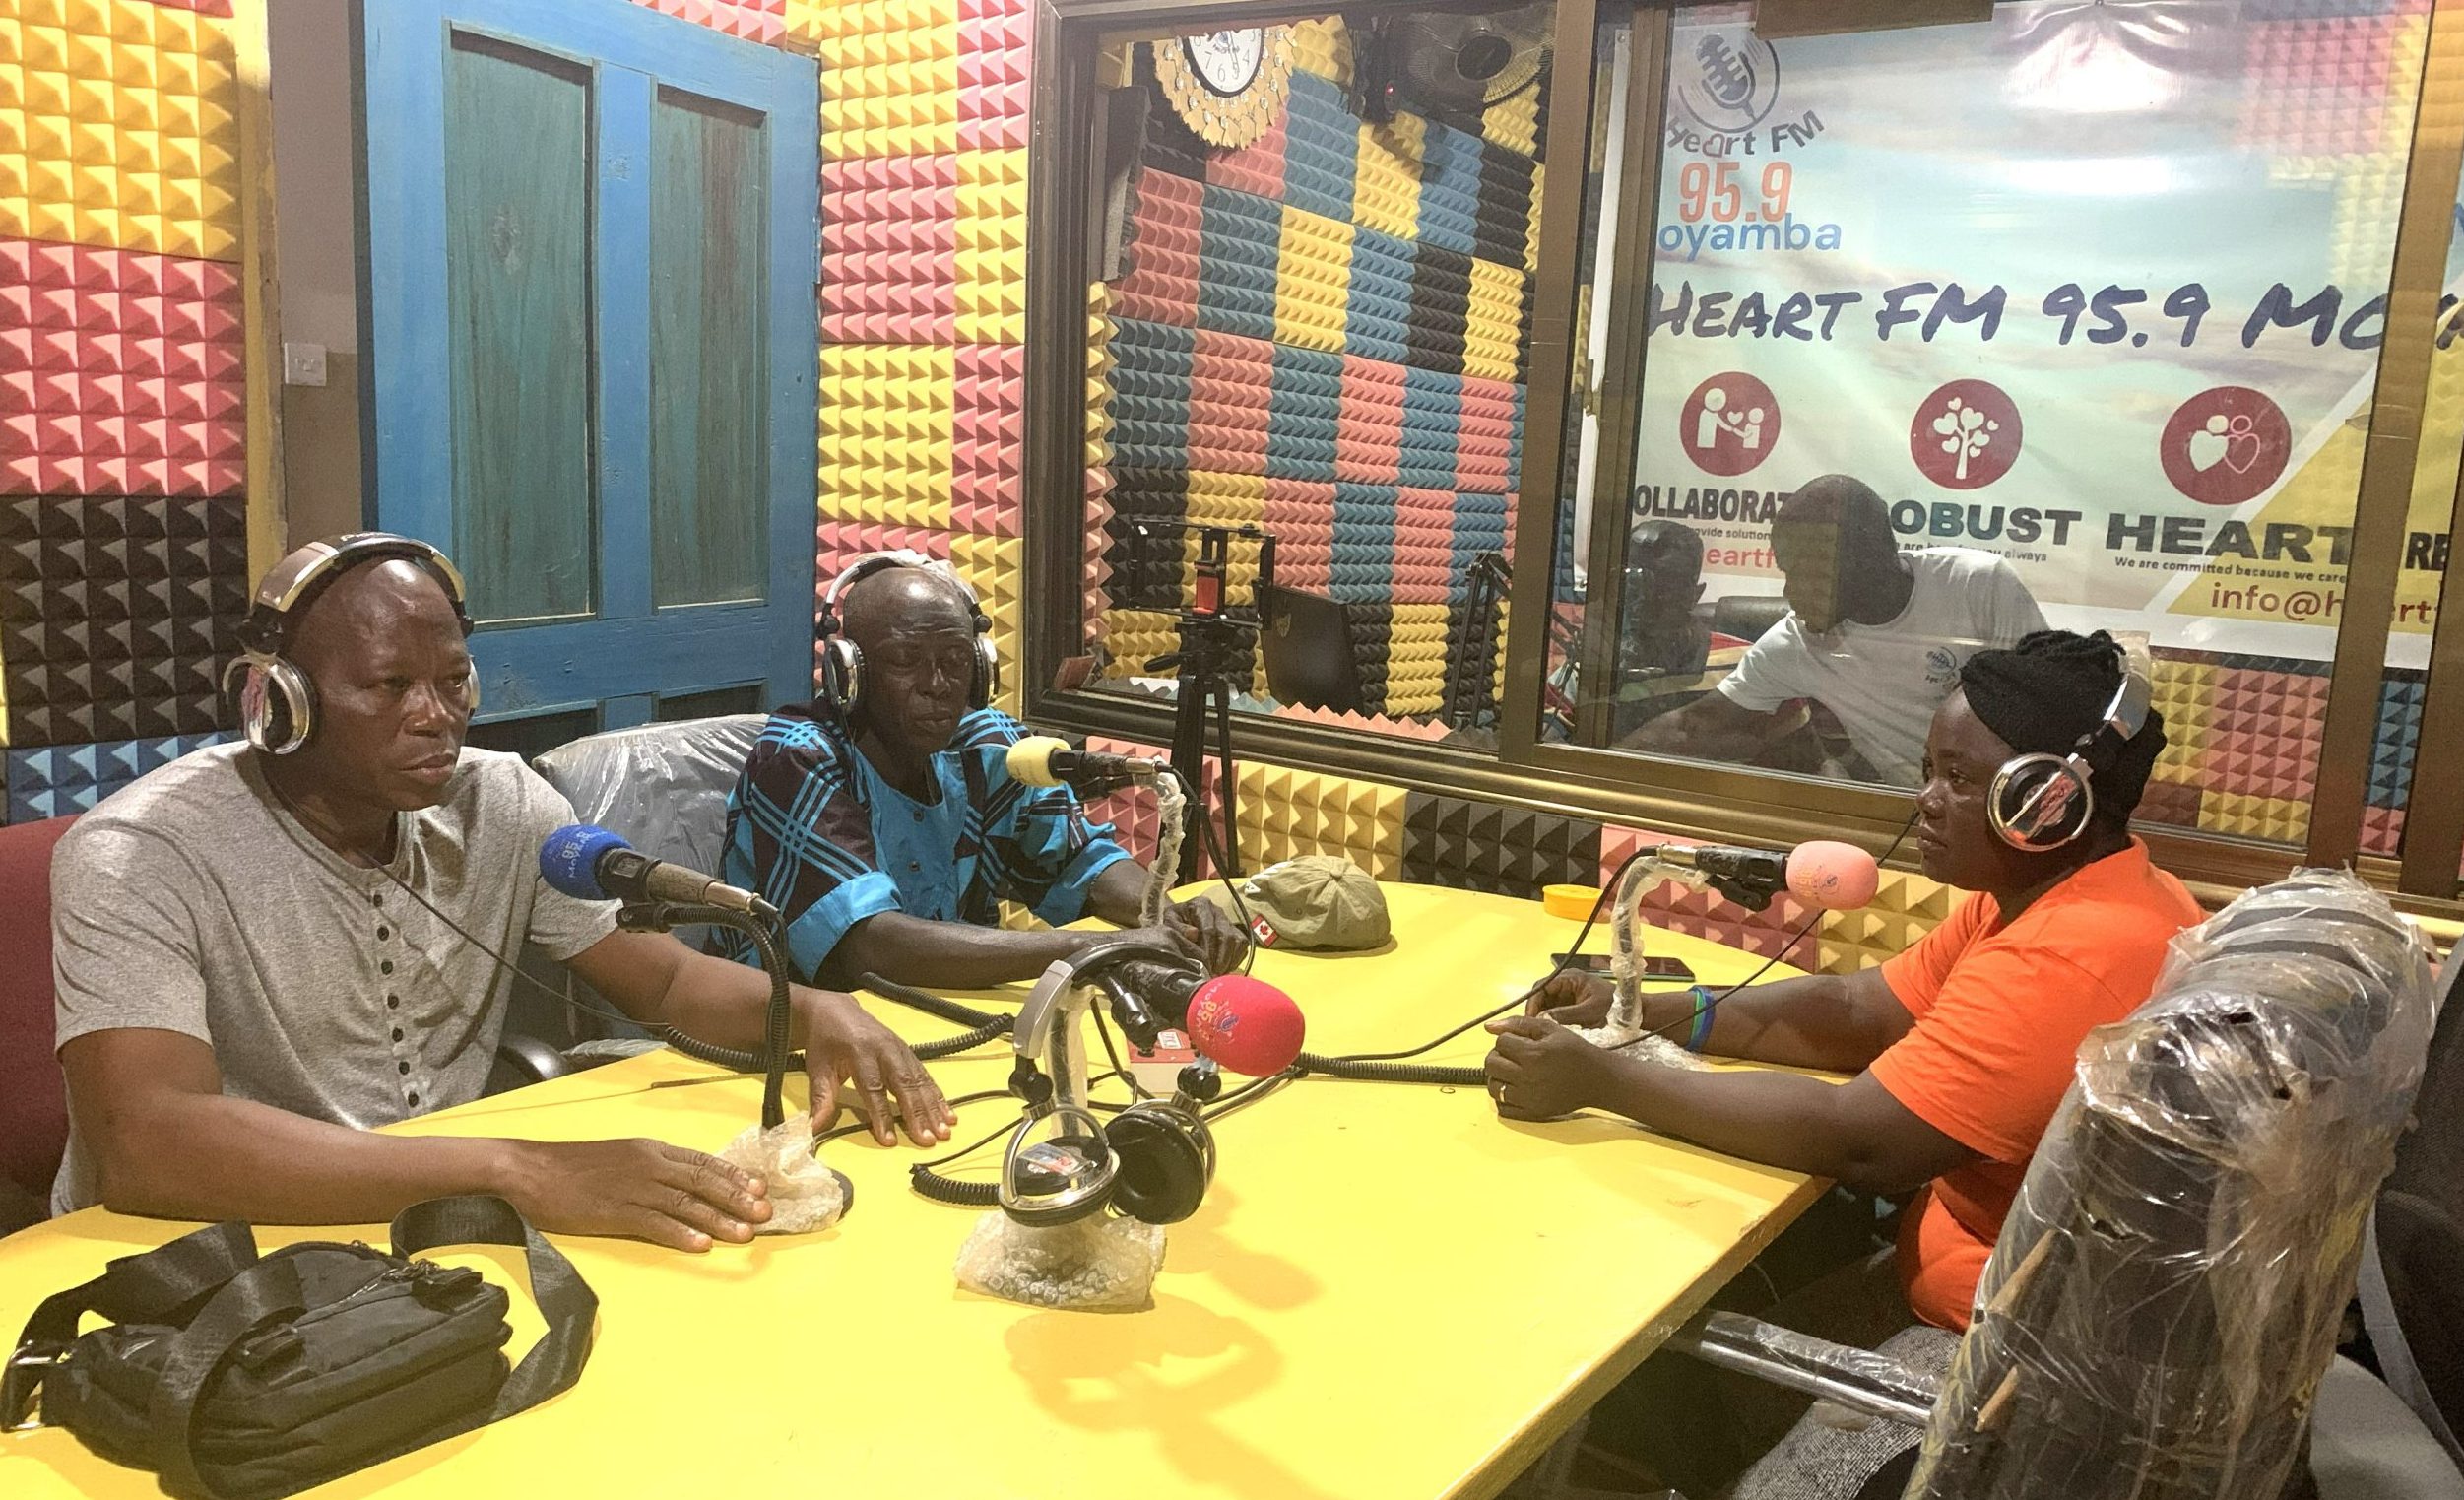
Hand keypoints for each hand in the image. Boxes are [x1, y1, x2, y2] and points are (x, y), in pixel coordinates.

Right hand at [498, 1138, 771, 1251]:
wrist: (530, 1171)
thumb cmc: (573, 1167)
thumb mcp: (621, 1157)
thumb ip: (653, 1167)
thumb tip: (686, 1183)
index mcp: (651, 1150)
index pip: (702, 1161)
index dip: (733, 1175)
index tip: (759, 1188)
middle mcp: (649, 1164)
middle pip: (702, 1181)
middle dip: (737, 1198)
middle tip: (765, 1214)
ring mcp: (633, 1188)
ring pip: (686, 1203)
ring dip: (718, 1219)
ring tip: (744, 1233)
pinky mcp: (615, 1211)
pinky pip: (654, 1223)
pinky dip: (680, 1233)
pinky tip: (700, 1244)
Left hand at [797, 990, 955, 1146]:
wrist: (835, 1010)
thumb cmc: (825, 1041)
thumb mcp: (817, 1068)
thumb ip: (821, 1098)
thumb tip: (814, 1128)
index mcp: (860, 1050)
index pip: (873, 1088)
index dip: (881, 1115)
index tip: (889, 1140)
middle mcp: (885, 1049)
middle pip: (904, 1085)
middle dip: (918, 1114)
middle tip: (929, 1139)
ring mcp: (900, 1049)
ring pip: (920, 1081)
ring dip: (933, 1107)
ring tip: (945, 1130)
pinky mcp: (907, 1052)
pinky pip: (925, 1075)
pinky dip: (937, 1095)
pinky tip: (947, 1112)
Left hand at [1166, 896, 1251, 974]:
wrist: (1182, 920)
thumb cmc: (1175, 922)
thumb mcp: (1170, 920)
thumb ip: (1177, 926)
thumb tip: (1193, 934)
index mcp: (1201, 905)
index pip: (1209, 928)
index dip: (1209, 949)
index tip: (1205, 964)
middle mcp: (1218, 911)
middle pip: (1225, 935)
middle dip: (1220, 958)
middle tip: (1213, 973)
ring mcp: (1228, 921)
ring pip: (1237, 940)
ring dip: (1228, 960)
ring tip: (1218, 973)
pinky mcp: (1236, 931)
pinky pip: (1242, 945)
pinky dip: (1235, 959)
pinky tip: (1225, 968)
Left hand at [1483, 1014, 1622, 1120]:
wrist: (1596, 1079)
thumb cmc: (1575, 1051)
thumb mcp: (1551, 1029)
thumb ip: (1519, 1024)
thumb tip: (1489, 1027)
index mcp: (1534, 1055)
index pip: (1500, 1043)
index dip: (1508, 1039)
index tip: (1521, 1042)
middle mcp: (1528, 1078)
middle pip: (1491, 1064)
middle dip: (1499, 1056)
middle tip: (1514, 1056)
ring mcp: (1529, 1099)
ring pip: (1493, 1087)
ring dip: (1498, 1077)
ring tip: (1513, 1071)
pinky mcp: (1532, 1113)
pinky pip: (1502, 1108)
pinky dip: (1504, 1097)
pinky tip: (1516, 1088)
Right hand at [1528, 968, 1611, 1024]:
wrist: (1630, 1012)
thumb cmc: (1613, 1006)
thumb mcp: (1589, 1011)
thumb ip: (1566, 1014)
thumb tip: (1541, 1018)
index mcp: (1570, 978)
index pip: (1541, 986)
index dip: (1533, 1002)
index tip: (1531, 1019)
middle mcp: (1566, 983)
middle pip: (1541, 994)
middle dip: (1537, 1010)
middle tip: (1534, 1027)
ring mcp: (1568, 993)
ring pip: (1547, 1003)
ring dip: (1543, 1015)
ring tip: (1541, 1031)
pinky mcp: (1571, 1004)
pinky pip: (1555, 1010)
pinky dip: (1552, 1019)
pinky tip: (1552, 1030)